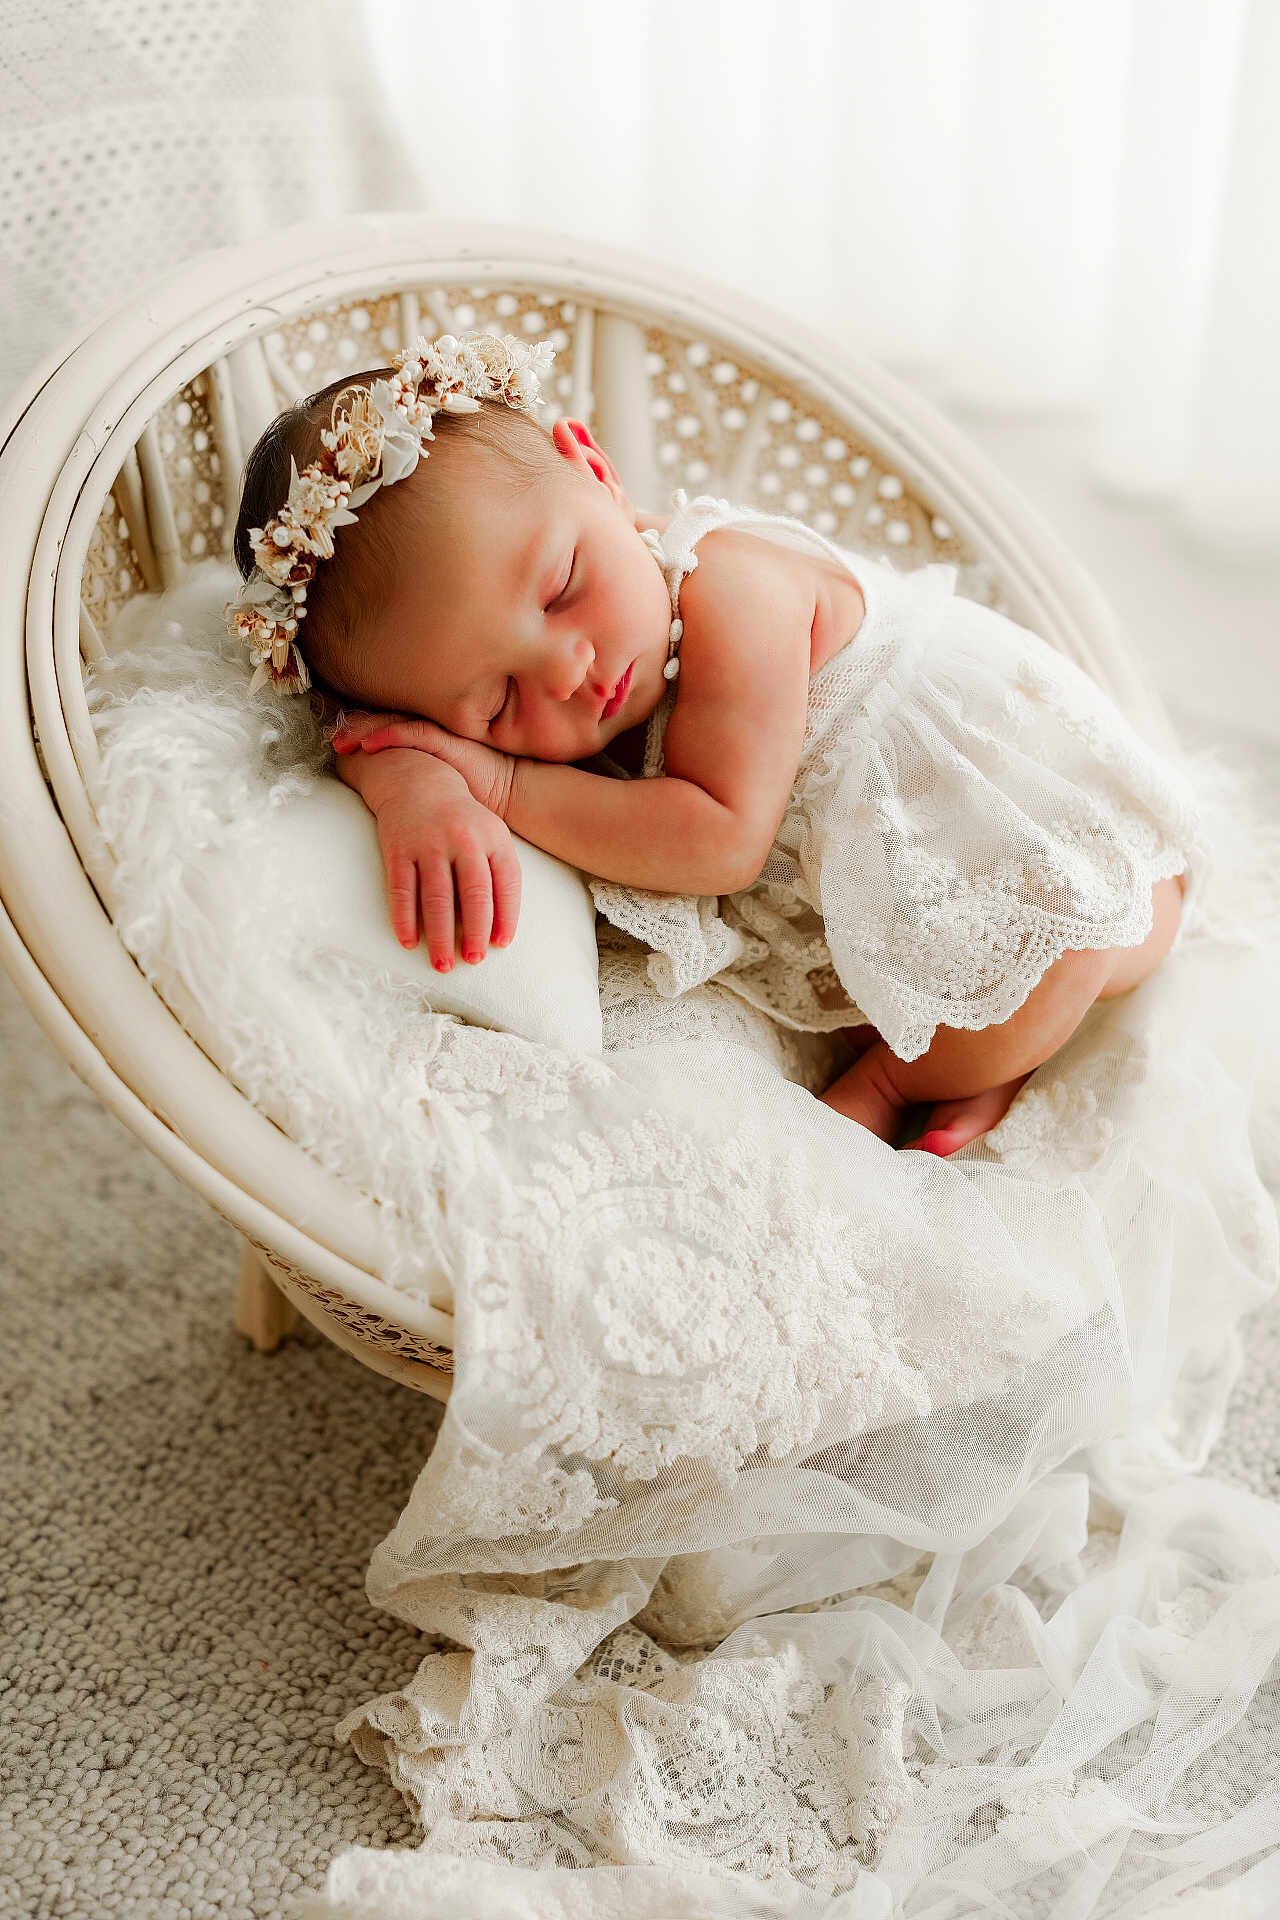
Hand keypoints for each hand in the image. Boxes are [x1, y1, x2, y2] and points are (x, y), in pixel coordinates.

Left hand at [332, 710, 515, 821]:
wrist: (511, 791)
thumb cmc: (478, 792)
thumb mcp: (438, 784)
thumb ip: (415, 780)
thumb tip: (384, 789)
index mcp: (425, 740)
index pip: (387, 728)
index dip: (361, 731)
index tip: (338, 743)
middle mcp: (429, 732)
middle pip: (384, 722)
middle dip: (355, 729)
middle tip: (332, 740)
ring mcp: (439, 734)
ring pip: (393, 724)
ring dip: (364, 731)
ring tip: (342, 742)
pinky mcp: (448, 741)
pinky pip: (412, 733)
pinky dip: (388, 736)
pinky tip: (369, 745)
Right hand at [333, 746, 520, 967]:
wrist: (416, 778)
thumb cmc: (461, 819)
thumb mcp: (490, 834)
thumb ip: (500, 874)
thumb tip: (501, 929)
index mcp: (492, 837)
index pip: (506, 883)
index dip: (506, 917)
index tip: (500, 944)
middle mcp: (462, 839)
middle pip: (473, 894)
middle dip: (475, 932)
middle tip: (473, 960)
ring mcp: (428, 844)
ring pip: (436, 898)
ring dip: (440, 935)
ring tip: (442, 964)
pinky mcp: (398, 850)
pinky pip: (402, 890)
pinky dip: (404, 919)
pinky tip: (409, 942)